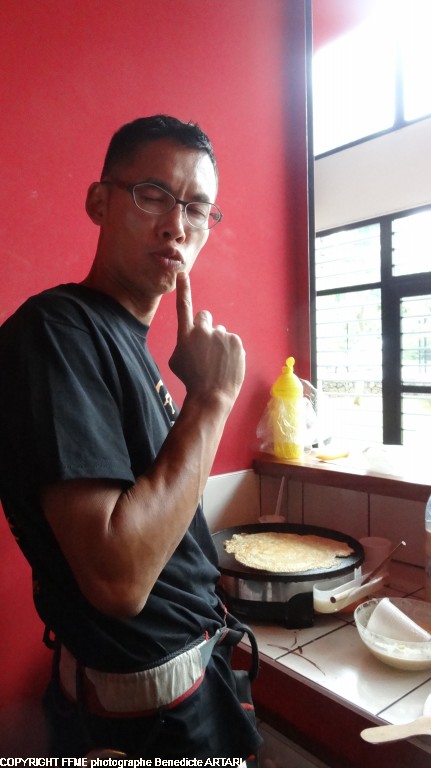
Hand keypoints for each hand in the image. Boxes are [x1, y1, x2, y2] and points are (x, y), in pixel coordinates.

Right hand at [169, 272, 245, 403]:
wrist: (211, 395)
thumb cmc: (191, 379)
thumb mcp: (177, 360)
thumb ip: (185, 342)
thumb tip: (194, 339)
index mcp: (186, 334)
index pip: (184, 306)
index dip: (183, 289)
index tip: (183, 274)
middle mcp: (203, 331)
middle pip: (206, 318)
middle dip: (206, 328)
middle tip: (206, 349)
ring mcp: (221, 335)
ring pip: (220, 333)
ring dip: (219, 343)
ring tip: (217, 363)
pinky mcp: (236, 342)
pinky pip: (232, 341)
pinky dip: (231, 350)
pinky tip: (226, 364)